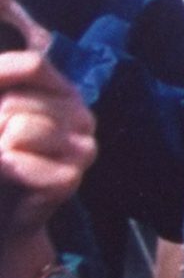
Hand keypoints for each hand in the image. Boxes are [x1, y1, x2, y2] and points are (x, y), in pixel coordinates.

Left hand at [0, 0, 93, 277]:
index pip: (32, 63)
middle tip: (1, 146)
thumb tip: (8, 59)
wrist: (1, 218)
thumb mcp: (0, 110)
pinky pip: (22, 158)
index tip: (0, 111)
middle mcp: (80, 115)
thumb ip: (7, 79)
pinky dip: (6, 168)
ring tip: (4, 162)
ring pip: (19, 126)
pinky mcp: (72, 177)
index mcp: (63, 93)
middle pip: (18, 99)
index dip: (2, 78)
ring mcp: (82, 147)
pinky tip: (11, 178)